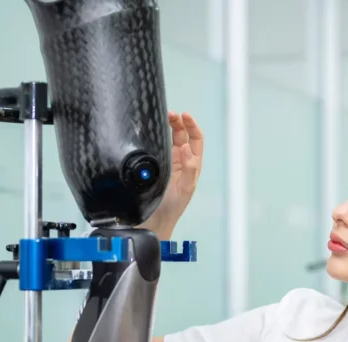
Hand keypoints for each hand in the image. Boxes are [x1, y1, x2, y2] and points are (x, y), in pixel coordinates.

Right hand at [144, 111, 203, 238]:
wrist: (153, 221)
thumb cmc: (171, 208)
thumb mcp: (185, 189)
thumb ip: (189, 169)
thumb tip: (185, 147)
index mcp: (192, 166)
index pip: (195, 140)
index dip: (192, 126)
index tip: (184, 116)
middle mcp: (181, 162)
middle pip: (182, 136)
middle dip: (178, 123)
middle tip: (170, 114)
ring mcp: (168, 163)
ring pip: (170, 139)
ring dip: (168, 127)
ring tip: (163, 116)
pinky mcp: (155, 166)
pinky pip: (158, 148)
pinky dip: (157, 137)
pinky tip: (152, 132)